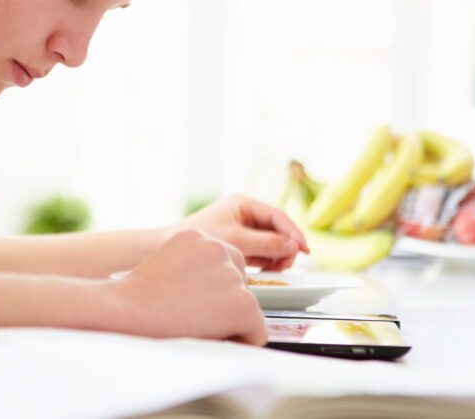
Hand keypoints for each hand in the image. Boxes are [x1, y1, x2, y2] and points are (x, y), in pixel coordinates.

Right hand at [110, 230, 266, 344]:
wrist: (126, 310)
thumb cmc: (137, 296)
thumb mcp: (166, 264)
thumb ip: (192, 267)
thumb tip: (212, 289)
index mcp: (198, 236)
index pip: (224, 265)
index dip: (211, 290)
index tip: (191, 300)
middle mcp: (219, 247)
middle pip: (240, 284)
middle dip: (225, 303)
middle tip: (192, 314)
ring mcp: (232, 274)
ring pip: (248, 308)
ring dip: (229, 321)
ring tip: (195, 324)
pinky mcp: (243, 302)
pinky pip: (257, 332)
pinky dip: (241, 341)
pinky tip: (212, 336)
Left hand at [175, 195, 308, 270]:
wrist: (170, 249)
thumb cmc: (200, 239)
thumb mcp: (237, 240)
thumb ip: (266, 243)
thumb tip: (293, 247)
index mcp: (242, 204)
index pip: (277, 216)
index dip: (293, 232)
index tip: (304, 249)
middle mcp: (243, 214)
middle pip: (276, 230)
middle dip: (286, 246)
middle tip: (289, 264)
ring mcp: (241, 230)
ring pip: (270, 243)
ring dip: (278, 255)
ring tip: (279, 268)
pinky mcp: (238, 245)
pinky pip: (260, 252)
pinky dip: (267, 261)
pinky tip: (269, 270)